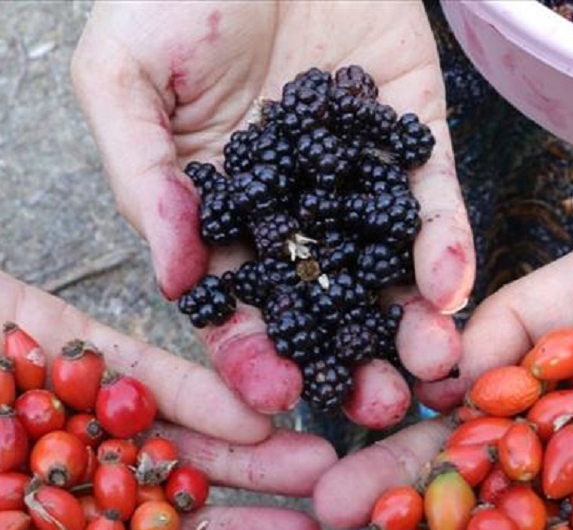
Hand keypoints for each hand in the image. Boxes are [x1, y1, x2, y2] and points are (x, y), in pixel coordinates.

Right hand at [0, 214, 333, 529]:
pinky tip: (251, 405)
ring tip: (314, 466)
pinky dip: (188, 385)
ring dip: (239, 455)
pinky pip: (130, 363)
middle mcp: (40, 473)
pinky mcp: (51, 333)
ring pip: (161, 437)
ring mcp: (53, 401)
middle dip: (232, 523)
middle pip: (154, 508)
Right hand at [71, 0, 472, 426]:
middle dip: (348, 367)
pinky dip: (446, 245)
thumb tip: (175, 280)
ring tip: (430, 368)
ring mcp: (356, 182)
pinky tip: (450, 286)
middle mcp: (289, 213)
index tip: (272, 398)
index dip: (252, 358)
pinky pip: (434, 203)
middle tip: (377, 413)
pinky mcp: (415, 140)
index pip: (235, 306)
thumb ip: (142, 175)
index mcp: (214, 214)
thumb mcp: (123, 74)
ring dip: (409, 327)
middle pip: (322, 310)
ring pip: (386, 273)